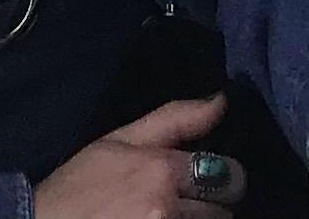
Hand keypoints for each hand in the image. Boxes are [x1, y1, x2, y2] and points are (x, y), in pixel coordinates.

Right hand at [34, 93, 241, 218]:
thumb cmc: (80, 183)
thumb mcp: (119, 140)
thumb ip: (175, 119)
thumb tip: (222, 100)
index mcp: (162, 169)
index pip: (228, 174)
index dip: (222, 176)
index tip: (205, 180)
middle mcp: (168, 208)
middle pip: (223, 212)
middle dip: (211, 206)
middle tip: (187, 203)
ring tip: (173, 217)